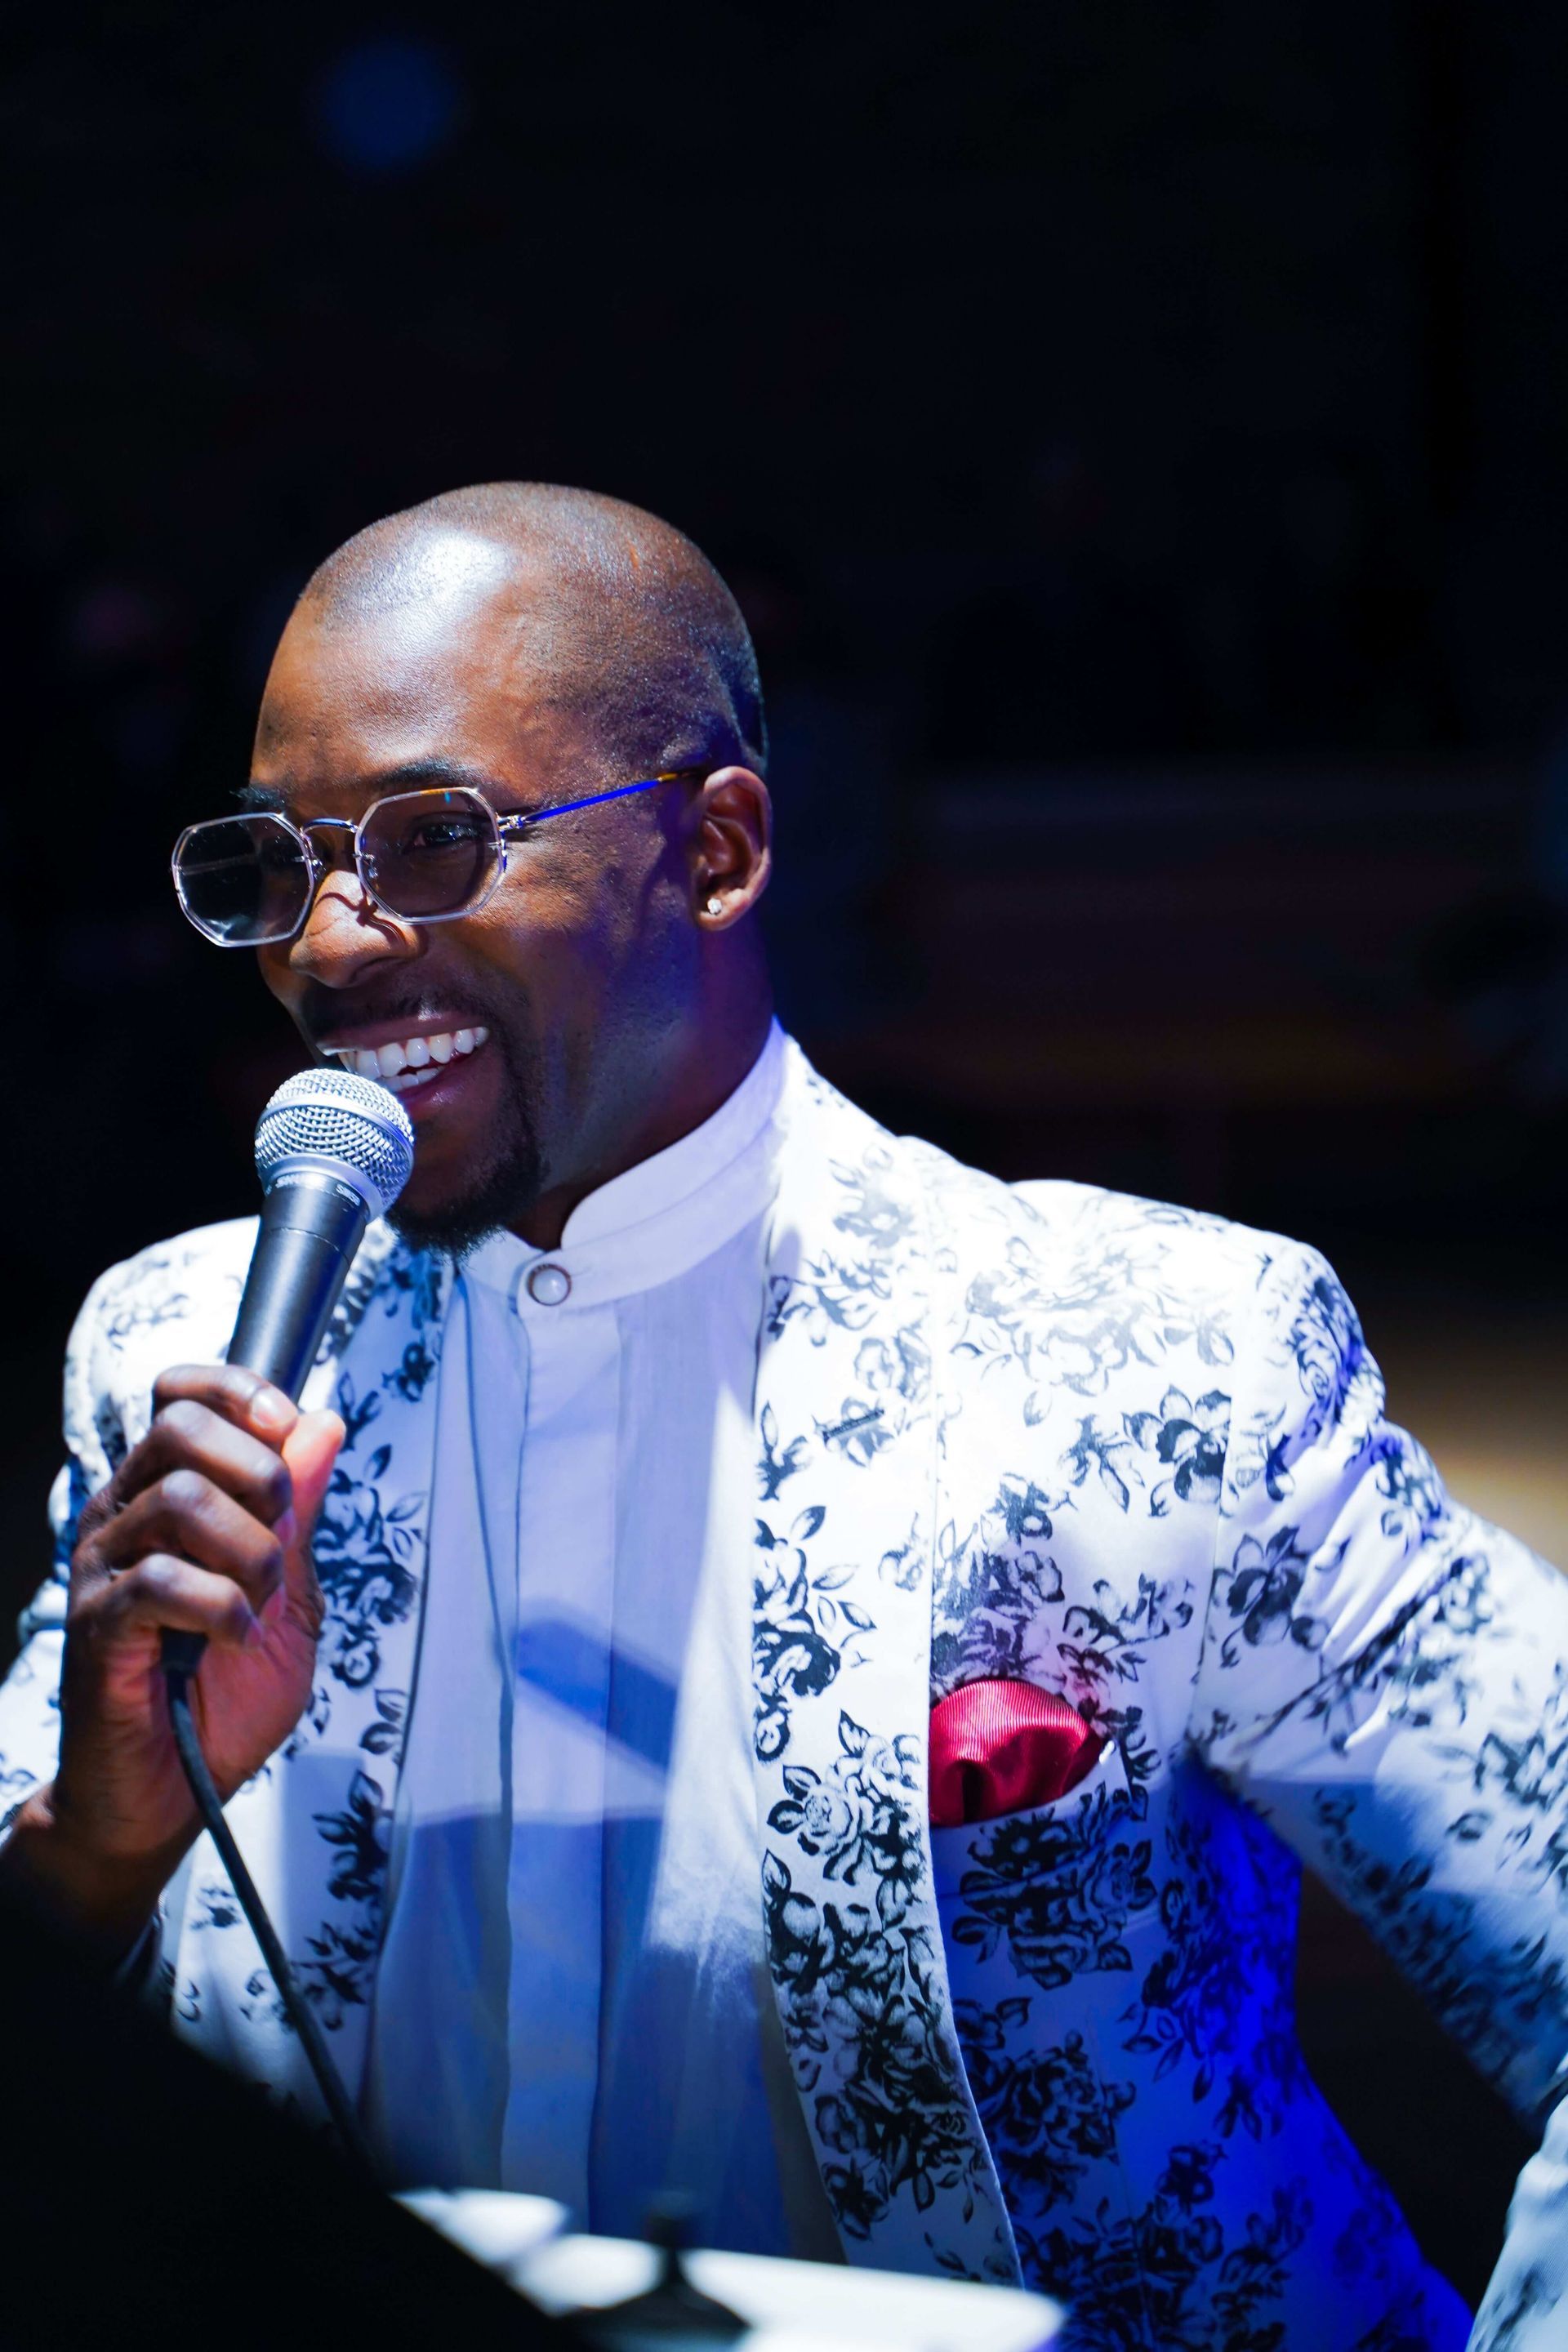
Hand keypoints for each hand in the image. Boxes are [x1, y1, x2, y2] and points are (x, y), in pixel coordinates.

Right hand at [0, 1365, 342, 1950]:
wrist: (169, 1794)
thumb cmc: (223, 1695)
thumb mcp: (288, 1593)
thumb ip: (299, 1512)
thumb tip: (324, 1422)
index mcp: (164, 1494)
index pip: (180, 1394)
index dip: (237, 1391)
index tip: (285, 1427)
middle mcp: (123, 1516)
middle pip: (180, 1428)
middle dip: (259, 1474)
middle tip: (280, 1542)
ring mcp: (103, 1569)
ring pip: (181, 1501)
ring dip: (251, 1554)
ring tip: (259, 1607)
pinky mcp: (96, 1627)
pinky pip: (160, 1581)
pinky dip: (222, 1608)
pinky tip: (235, 1641)